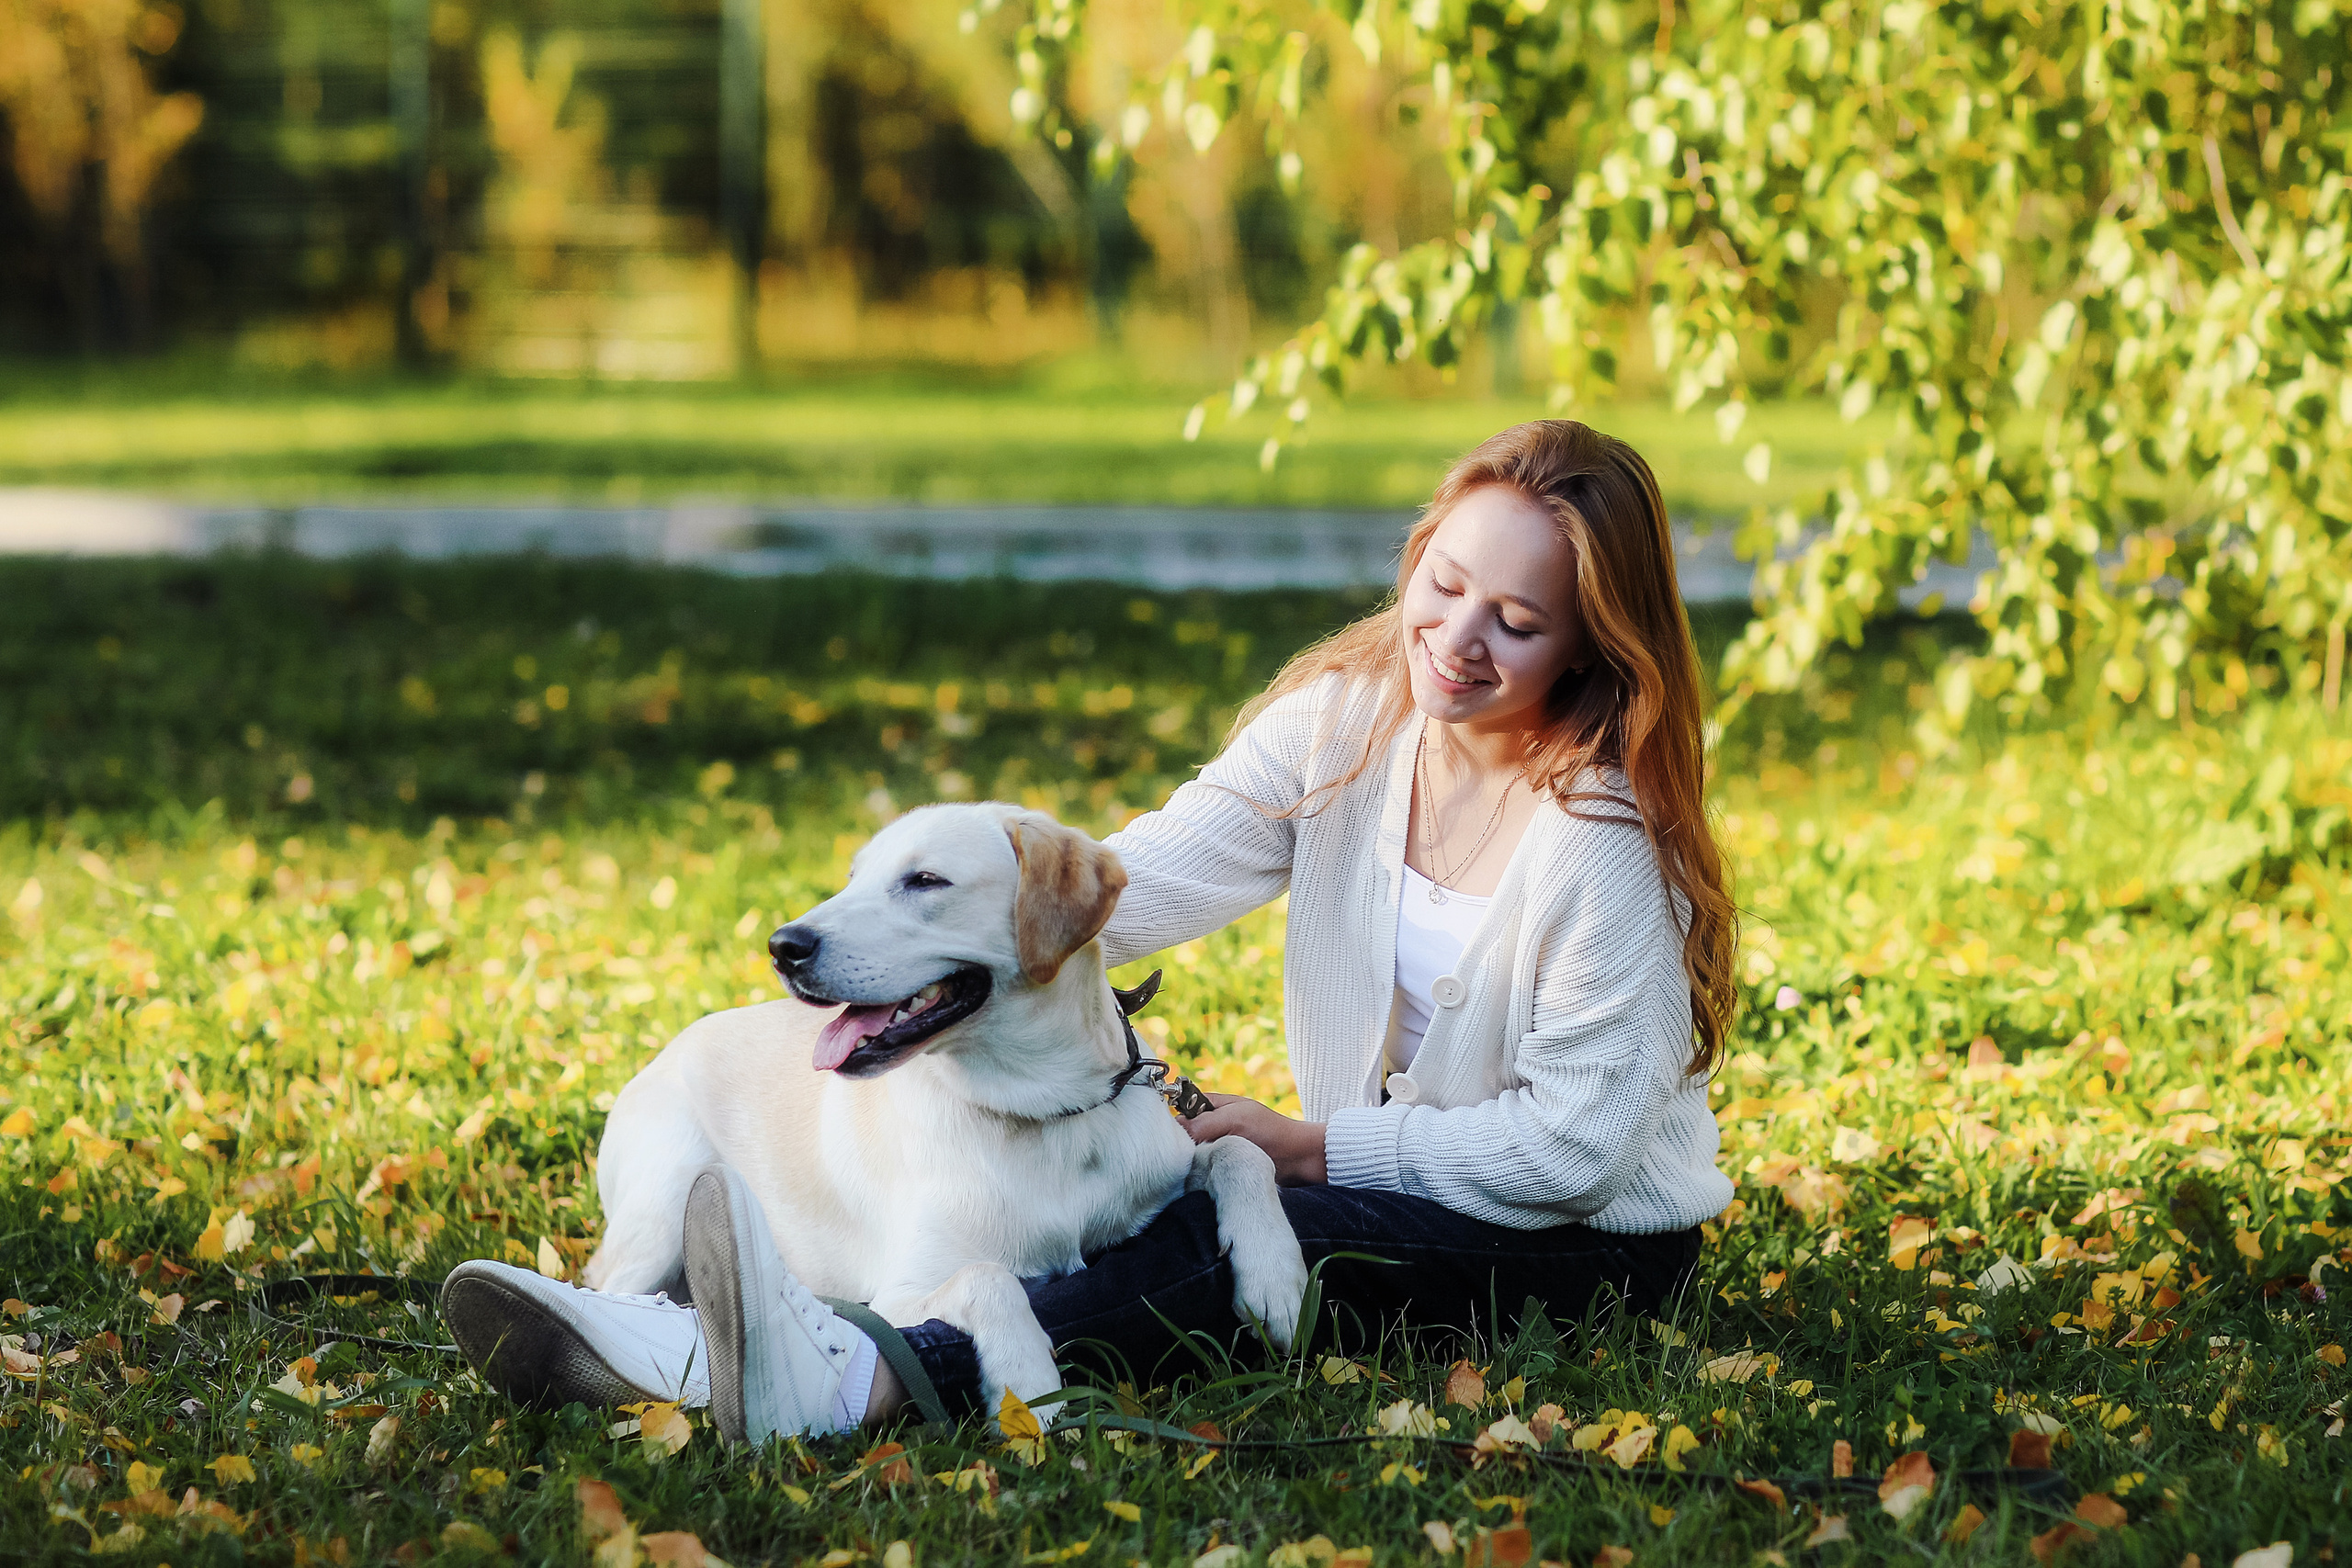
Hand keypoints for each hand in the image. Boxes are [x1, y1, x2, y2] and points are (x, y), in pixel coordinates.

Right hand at [1186, 1093, 1326, 1185]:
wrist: (1298, 1159)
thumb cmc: (1271, 1132)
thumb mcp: (1236, 1119)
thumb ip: (1204, 1122)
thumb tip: (1176, 1133)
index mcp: (1213, 1106)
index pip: (1182, 1112)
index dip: (1175, 1125)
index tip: (1175, 1140)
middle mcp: (1212, 1125)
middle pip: (1185, 1135)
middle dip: (1185, 1146)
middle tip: (1190, 1156)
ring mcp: (1217, 1146)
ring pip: (1193, 1154)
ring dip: (1195, 1161)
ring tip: (1201, 1167)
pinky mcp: (1223, 1166)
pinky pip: (1205, 1168)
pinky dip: (1204, 1172)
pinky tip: (1207, 1176)